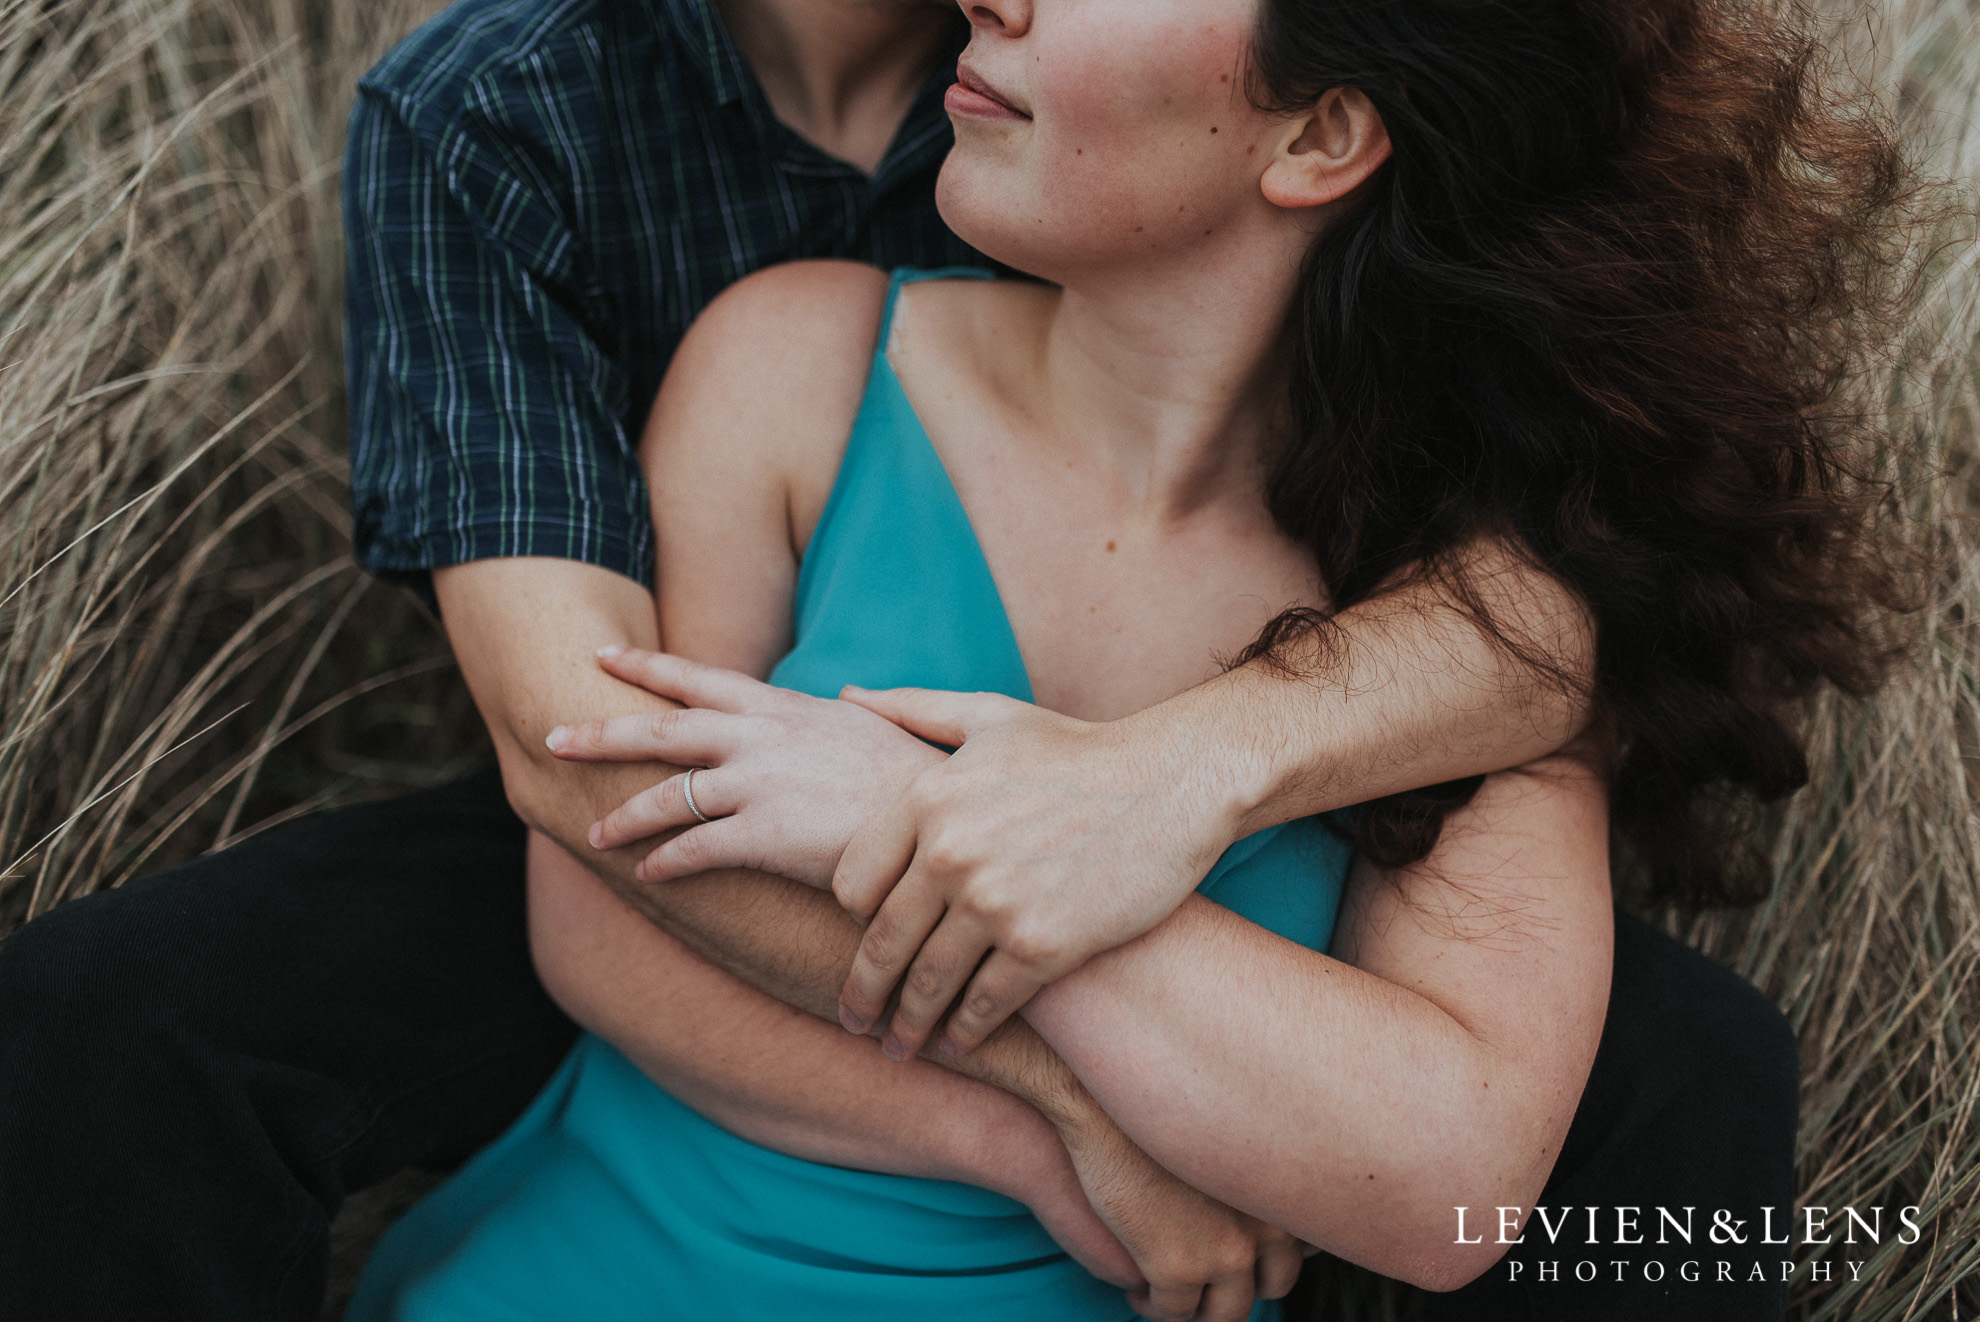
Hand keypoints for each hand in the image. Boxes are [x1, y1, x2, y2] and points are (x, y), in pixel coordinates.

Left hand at [546, 648, 945, 887]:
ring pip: (668, 794)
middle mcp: (761, 738)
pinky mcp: (765, 835)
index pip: (699, 678)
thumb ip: (850, 704)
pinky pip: (695, 848)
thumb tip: (844, 692)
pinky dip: (664, 860)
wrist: (938, 822)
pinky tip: (646, 874)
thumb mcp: (876, 723)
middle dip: (601, 733)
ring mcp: (759, 784)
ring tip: (594, 832)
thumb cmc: (916, 776)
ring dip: (625, 815)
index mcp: (783, 707)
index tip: (601, 654)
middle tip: (553, 737)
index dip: (646, 666)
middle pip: (661, 729)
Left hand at [831, 687, 1243, 1058]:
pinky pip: (986, 1004)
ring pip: (929, 982)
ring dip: (910, 1023)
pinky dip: (966, 1031)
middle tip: (855, 1021)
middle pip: (882, 944)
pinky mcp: (1043, 945)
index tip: (865, 939)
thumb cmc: (1080, 749)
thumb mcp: (990, 715)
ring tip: (901, 1047)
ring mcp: (995, 903)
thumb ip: (912, 709)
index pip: (852, 883)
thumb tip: (846, 697)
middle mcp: (950, 852)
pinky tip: (959, 1042)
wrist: (1174, 782)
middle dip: (863, 993)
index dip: (854, 919)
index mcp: (927, 798)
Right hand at [1051, 1100, 1304, 1321]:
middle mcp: (1268, 1227)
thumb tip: (1282, 1213)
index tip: (1248, 1250)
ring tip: (1172, 1291)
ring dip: (1200, 1307)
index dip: (1275, 1256)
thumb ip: (1261, 1173)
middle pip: (1274, 1286)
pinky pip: (1174, 1313)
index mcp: (1284, 1191)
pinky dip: (1156, 1307)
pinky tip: (1141, 1290)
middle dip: (1243, 1288)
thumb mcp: (1234, 1134)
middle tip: (1210, 1280)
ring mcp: (1226, 1253)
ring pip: (1225, 1312)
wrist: (1105, 1104)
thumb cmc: (1163, 1110)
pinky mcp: (1178, 1270)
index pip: (1307, 1248)